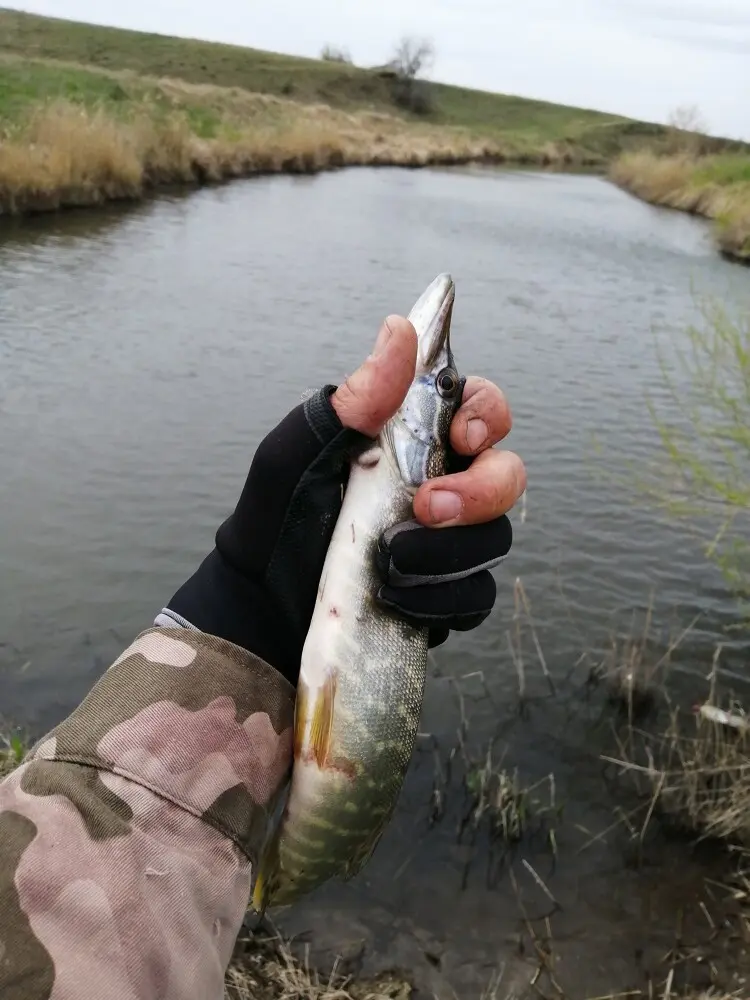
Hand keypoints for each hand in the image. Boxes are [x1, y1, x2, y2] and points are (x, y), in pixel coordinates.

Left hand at [164, 315, 525, 682]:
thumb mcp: (300, 453)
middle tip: (428, 508)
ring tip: (391, 562)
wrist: (262, 604)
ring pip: (496, 538)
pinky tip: (399, 595)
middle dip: (480, 491)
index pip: (480, 409)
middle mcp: (441, 485)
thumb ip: (353, 400)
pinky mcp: (447, 594)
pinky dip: (442, 597)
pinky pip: (477, 595)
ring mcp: (449, 543)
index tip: (463, 435)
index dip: (488, 415)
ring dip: (449, 552)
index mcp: (413, 441)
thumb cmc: (277, 517)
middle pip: (506, 474)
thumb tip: (400, 328)